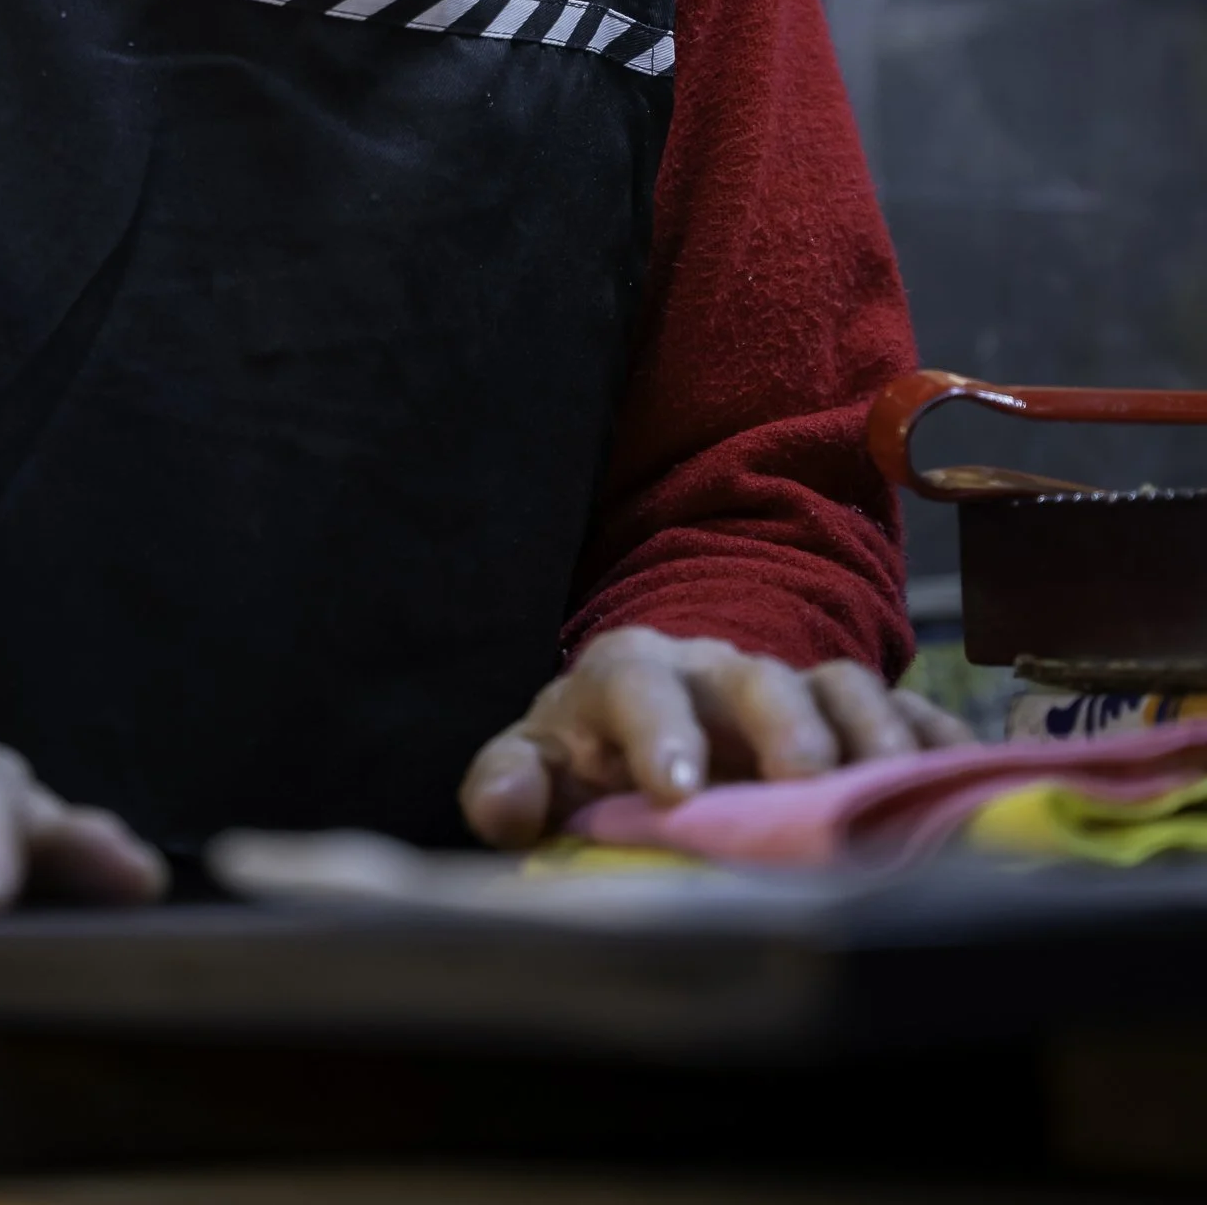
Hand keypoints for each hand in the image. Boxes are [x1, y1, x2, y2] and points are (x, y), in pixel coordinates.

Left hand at [461, 625, 970, 847]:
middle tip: (806, 786)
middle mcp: (718, 669)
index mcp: (631, 675)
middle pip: (756, 677)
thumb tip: (507, 807)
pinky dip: (938, 743)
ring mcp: (795, 686)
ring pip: (840, 687)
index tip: (676, 792)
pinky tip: (968, 779)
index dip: (658, 730)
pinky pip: (908, 713)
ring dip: (870, 733)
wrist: (661, 716)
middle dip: (783, 726)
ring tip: (891, 789)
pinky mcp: (856, 714)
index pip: (638, 683)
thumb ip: (508, 783)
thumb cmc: (593, 754)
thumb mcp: (538, 762)